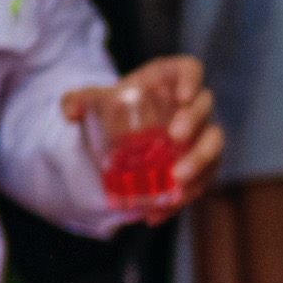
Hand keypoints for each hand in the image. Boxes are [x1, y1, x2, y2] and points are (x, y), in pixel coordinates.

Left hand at [61, 55, 221, 220]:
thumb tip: (69, 112)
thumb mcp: (95, 101)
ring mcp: (200, 135)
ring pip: (213, 145)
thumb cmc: (115, 107)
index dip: (191, 79)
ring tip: (177, 182)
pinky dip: (182, 198)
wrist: (123, 133)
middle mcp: (191, 105)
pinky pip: (202, 179)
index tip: (181, 96)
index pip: (189, 69)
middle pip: (203, 108)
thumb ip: (78, 101)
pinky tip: (158, 213)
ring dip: (199, 163)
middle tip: (175, 137)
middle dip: (194, 122)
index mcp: (169, 80)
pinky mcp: (201, 163)